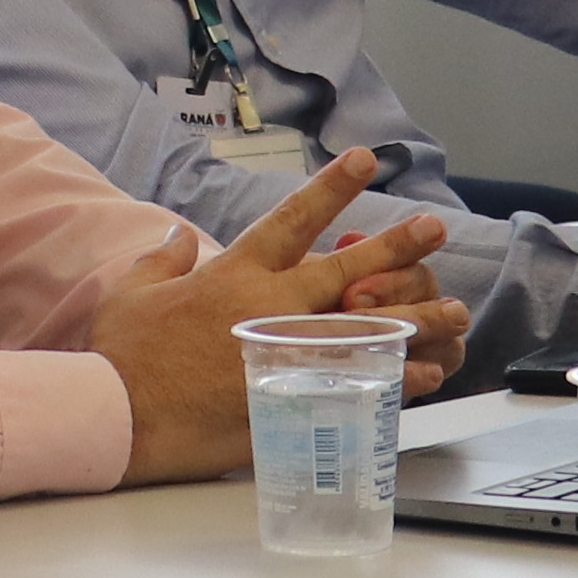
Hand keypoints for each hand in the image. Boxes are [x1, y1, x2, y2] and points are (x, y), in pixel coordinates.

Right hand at [95, 147, 464, 481]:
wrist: (120, 416)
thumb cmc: (121, 356)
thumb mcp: (131, 294)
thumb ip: (161, 260)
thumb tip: (176, 235)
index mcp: (234, 274)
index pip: (293, 219)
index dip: (332, 188)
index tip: (365, 161)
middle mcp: (269, 306)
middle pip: (346, 268)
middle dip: (396, 246)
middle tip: (434, 227)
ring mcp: (288, 353)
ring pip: (368, 327)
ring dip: (417, 317)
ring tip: (457, 310)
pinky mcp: (294, 398)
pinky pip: (361, 382)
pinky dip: (399, 376)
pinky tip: (429, 371)